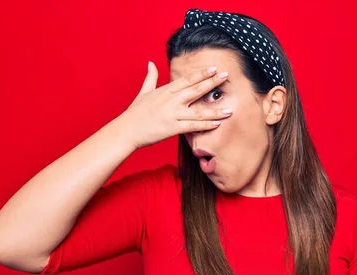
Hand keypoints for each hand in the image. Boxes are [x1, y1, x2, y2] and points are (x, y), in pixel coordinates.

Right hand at [117, 61, 231, 148]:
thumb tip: (151, 63)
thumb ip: (150, 77)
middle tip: (226, 76)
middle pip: (196, 89)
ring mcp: (173, 114)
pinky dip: (206, 125)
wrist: (126, 130)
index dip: (201, 73)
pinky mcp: (173, 128)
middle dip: (212, 83)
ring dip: (215, 110)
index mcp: (166, 90)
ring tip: (229, 109)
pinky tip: (217, 124)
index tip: (213, 68)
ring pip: (198, 111)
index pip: (187, 79)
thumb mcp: (143, 92)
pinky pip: (193, 126)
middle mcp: (171, 100)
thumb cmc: (135, 113)